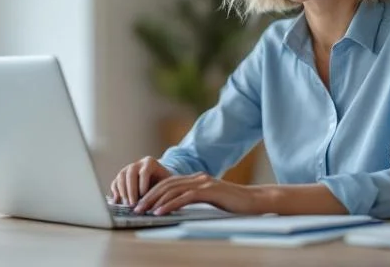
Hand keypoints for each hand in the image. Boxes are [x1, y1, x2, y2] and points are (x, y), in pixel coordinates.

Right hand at [110, 156, 172, 205]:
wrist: (159, 180)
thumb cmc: (164, 183)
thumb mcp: (166, 184)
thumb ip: (161, 191)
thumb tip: (154, 206)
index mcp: (150, 162)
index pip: (144, 172)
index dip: (143, 185)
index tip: (144, 197)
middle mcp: (137, 164)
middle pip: (130, 174)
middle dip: (131, 190)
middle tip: (133, 204)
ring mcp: (128, 169)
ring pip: (121, 177)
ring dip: (123, 191)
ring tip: (128, 204)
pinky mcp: (121, 177)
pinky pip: (115, 182)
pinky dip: (116, 192)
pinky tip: (119, 202)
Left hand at [134, 172, 260, 215]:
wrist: (253, 201)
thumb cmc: (233, 204)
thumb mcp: (210, 200)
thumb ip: (195, 199)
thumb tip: (176, 207)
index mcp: (196, 179)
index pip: (168, 183)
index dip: (152, 192)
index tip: (140, 203)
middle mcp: (198, 177)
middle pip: (166, 185)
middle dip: (149, 196)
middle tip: (135, 207)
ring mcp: (203, 182)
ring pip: (172, 190)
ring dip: (155, 201)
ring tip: (143, 211)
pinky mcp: (209, 190)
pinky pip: (184, 197)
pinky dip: (169, 205)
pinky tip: (160, 212)